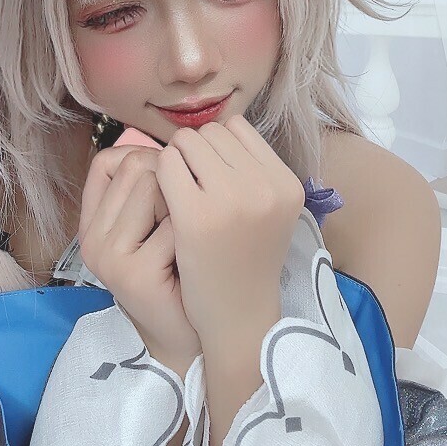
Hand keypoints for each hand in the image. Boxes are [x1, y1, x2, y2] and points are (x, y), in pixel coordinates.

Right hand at [78, 145, 200, 377]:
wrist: (191, 333)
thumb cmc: (182, 271)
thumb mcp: (158, 224)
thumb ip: (152, 186)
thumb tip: (164, 139)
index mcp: (91, 223)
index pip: (108, 160)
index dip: (151, 162)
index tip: (174, 187)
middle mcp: (91, 238)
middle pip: (137, 167)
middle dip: (175, 183)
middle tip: (188, 221)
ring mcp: (109, 257)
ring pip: (156, 188)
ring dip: (188, 205)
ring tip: (191, 239)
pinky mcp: (134, 274)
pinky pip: (176, 224)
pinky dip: (198, 232)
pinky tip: (200, 256)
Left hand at [154, 116, 305, 346]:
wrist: (237, 318)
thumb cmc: (246, 261)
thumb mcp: (269, 211)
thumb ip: (251, 171)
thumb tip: (214, 128)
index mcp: (286, 183)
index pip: (237, 128)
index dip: (215, 149)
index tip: (210, 179)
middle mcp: (266, 187)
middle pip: (211, 132)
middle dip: (194, 152)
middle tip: (190, 188)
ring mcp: (233, 200)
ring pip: (187, 143)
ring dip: (175, 161)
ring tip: (179, 196)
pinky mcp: (197, 216)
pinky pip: (167, 166)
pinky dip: (160, 177)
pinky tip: (164, 204)